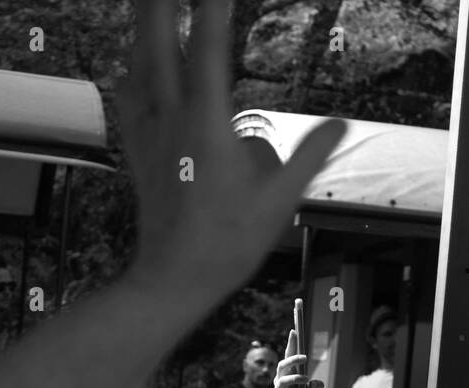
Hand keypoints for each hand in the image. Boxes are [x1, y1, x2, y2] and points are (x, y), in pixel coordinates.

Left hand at [116, 1, 344, 301]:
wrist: (173, 278)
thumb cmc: (227, 241)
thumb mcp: (280, 200)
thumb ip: (310, 155)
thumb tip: (340, 124)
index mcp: (206, 124)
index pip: (211, 49)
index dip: (213, 9)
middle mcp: (170, 118)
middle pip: (158, 42)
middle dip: (160, 5)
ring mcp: (148, 134)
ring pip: (138, 64)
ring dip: (144, 29)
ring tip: (150, 6)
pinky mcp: (137, 151)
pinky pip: (128, 97)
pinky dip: (132, 69)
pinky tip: (133, 65)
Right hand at [274, 328, 324, 387]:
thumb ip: (316, 387)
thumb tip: (316, 382)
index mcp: (288, 373)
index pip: (288, 355)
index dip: (291, 343)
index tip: (294, 330)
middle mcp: (280, 380)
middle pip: (282, 365)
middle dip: (292, 359)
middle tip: (305, 357)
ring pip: (283, 381)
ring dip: (296, 379)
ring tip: (307, 380)